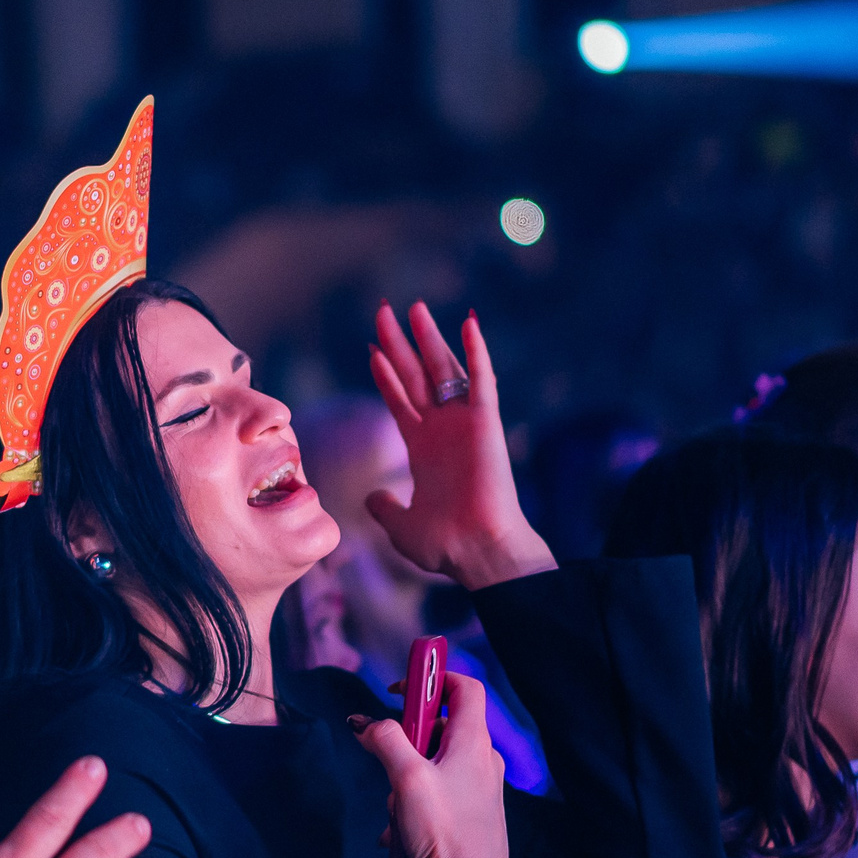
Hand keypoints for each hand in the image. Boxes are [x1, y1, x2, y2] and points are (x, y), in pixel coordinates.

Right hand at [353, 672, 511, 857]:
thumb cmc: (444, 833)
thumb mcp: (407, 778)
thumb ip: (385, 741)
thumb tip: (364, 722)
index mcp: (474, 743)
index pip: (464, 687)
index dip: (433, 678)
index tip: (400, 690)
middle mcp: (483, 762)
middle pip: (442, 728)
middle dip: (407, 741)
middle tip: (387, 760)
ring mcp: (480, 792)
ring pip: (434, 766)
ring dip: (405, 781)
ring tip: (394, 811)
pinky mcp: (473, 819)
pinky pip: (437, 797)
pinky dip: (414, 806)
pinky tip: (397, 833)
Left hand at [366, 301, 555, 588]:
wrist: (478, 551)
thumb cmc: (446, 546)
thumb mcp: (401, 526)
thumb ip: (385, 508)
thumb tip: (372, 497)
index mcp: (422, 448)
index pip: (400, 400)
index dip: (386, 374)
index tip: (373, 348)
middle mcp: (442, 429)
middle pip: (417, 374)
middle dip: (400, 342)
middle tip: (384, 310)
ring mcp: (463, 423)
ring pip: (443, 369)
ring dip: (429, 337)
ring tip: (413, 307)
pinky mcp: (485, 423)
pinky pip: (481, 380)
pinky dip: (476, 351)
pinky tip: (468, 323)